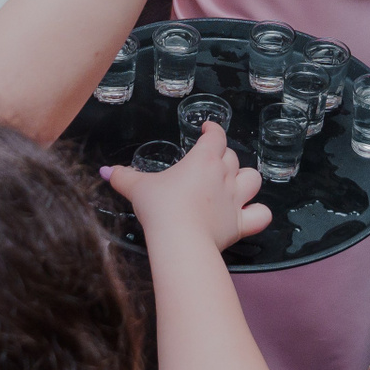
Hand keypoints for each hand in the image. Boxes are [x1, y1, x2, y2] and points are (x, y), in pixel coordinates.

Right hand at [105, 122, 270, 250]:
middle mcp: (224, 176)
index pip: (216, 136)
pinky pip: (261, 215)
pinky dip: (258, 213)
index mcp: (203, 160)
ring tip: (234, 184)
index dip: (213, 130)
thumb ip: (124, 177)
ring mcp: (235, 201)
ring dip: (245, 179)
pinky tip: (251, 213)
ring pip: (252, 180)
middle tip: (210, 163)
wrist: (179, 240)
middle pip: (232, 157)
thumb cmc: (161, 209)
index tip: (207, 129)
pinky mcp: (241, 225)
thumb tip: (108, 172)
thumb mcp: (138, 188)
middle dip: (223, 157)